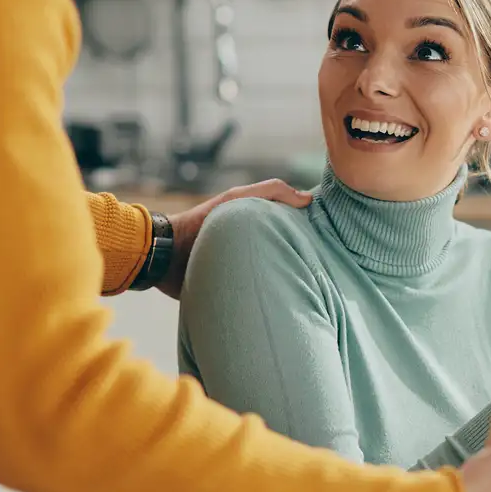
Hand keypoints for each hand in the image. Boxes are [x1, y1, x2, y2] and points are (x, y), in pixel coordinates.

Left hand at [161, 179, 311, 297]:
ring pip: (272, 273)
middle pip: (283, 252)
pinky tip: (283, 299)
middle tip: (320, 268)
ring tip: (307, 288)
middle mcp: (251, 246)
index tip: (325, 239)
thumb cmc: (201, 222)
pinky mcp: (231, 289)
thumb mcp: (236, 199)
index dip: (306, 231)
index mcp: (254, 226)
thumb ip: (270, 191)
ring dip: (285, 279)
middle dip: (300, 258)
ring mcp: (241, 268)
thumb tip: (307, 199)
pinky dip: (267, 295)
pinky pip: (255, 292)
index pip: (288, 228)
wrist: (165, 256)